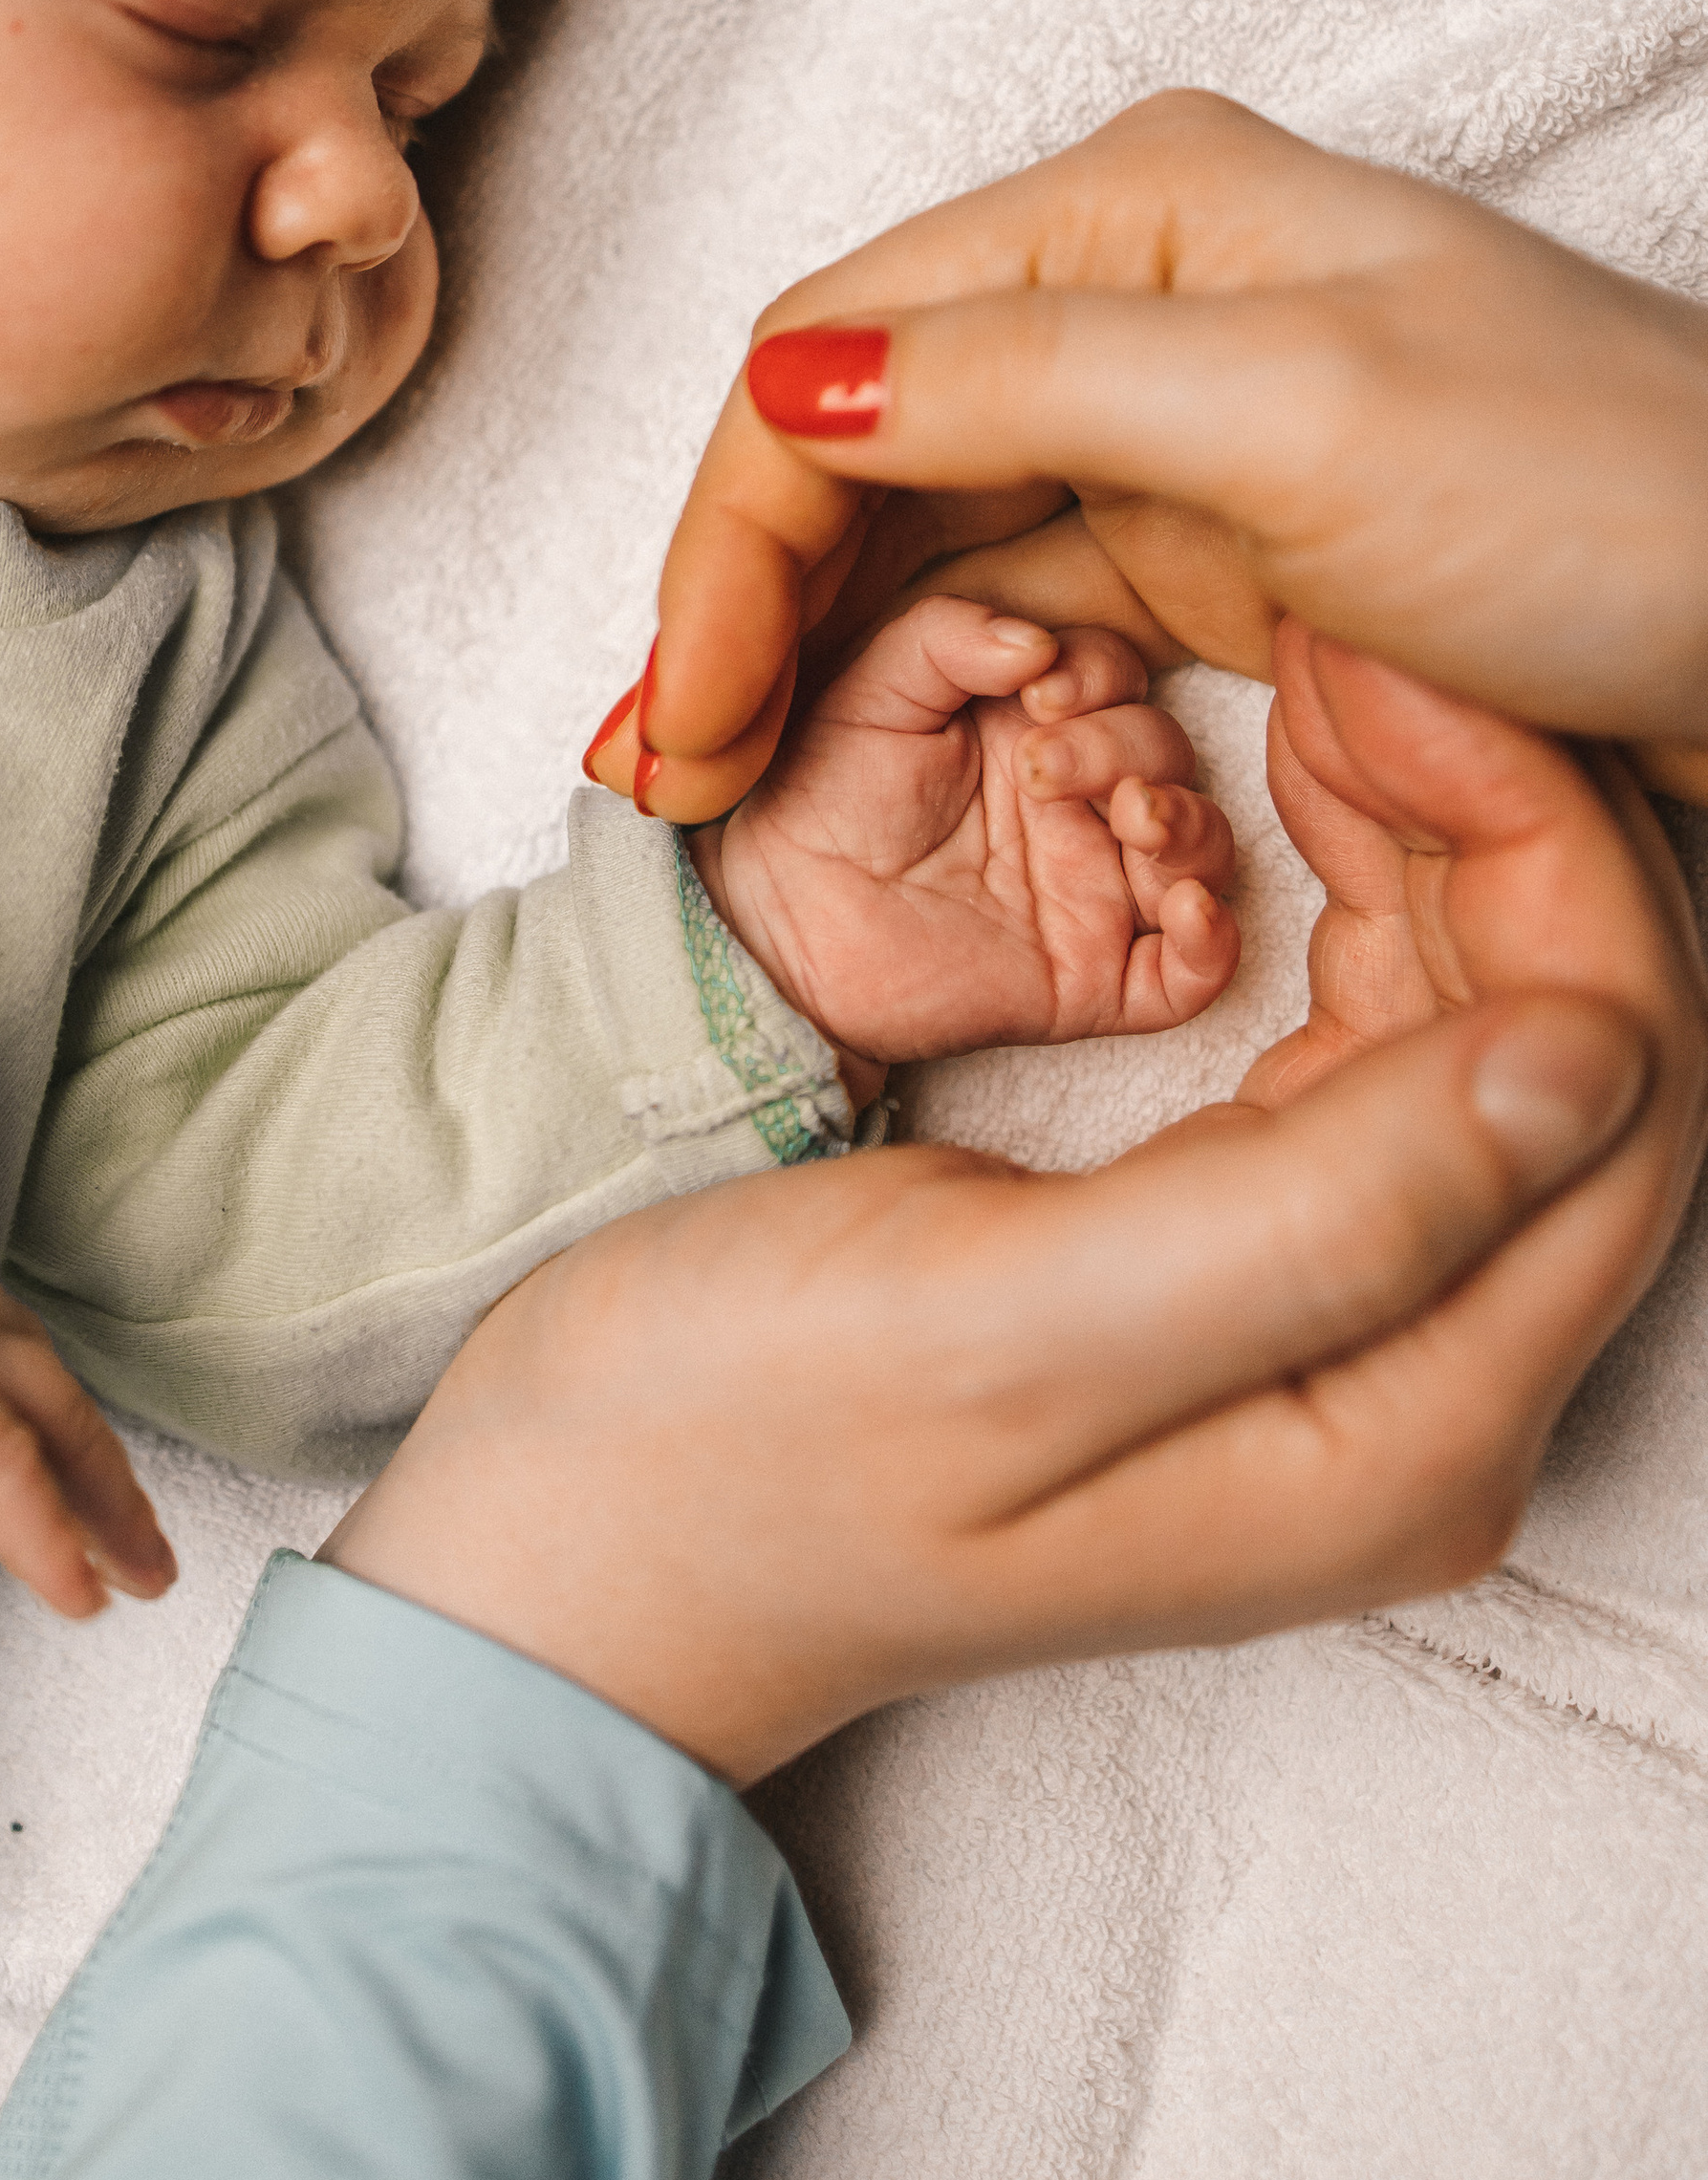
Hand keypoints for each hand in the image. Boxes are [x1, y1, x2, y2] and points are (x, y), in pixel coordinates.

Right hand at [336, 649, 1705, 1785]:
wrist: (574, 1538)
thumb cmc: (744, 1440)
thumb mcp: (1020, 1322)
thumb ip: (1329, 1214)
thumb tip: (1594, 1051)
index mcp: (1400, 1434)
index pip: (1608, 1089)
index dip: (1550, 852)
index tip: (1409, 668)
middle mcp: (1419, 1406)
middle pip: (1584, 1060)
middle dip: (1512, 827)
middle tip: (1365, 640)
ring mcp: (1346, 1350)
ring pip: (1502, 1041)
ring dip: (1448, 850)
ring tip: (1332, 677)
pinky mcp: (1262, 1289)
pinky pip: (1401, 1060)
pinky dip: (1379, 909)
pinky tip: (1306, 799)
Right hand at [580, 89, 1707, 820]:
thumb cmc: (1611, 495)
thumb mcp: (1302, 416)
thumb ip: (1029, 380)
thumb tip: (789, 386)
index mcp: (1126, 215)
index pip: (832, 355)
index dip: (727, 536)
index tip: (687, 713)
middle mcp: (1122, 295)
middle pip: (849, 438)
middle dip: (739, 598)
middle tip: (671, 779)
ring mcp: (1167, 420)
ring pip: (912, 525)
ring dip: (806, 643)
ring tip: (722, 785)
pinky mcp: (1212, 541)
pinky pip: (1009, 594)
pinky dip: (917, 670)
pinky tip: (852, 750)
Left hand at [694, 598, 1235, 1103]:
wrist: (773, 917)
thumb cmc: (820, 793)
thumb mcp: (870, 691)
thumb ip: (946, 638)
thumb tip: (1038, 643)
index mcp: (1037, 723)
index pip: (1121, 679)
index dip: (1102, 676)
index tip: (1041, 694)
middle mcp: (1082, 803)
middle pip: (1167, 757)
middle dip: (1127, 751)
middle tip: (1046, 771)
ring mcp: (1094, 892)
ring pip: (1202, 852)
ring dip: (1188, 827)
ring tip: (1134, 820)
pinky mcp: (1092, 981)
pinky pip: (1192, 973)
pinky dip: (1214, 941)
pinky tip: (1186, 907)